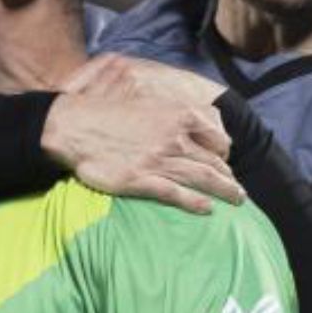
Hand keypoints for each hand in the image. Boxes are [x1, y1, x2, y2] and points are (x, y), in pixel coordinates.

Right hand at [43, 55, 242, 214]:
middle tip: (238, 189)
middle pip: (214, 161)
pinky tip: (207, 210)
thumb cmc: (105, 113)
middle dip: (229, 176)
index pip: (217, 136)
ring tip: (237, 200)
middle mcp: (174, 138)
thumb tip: (184, 124)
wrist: (73, 126)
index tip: (224, 160)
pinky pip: (177, 195)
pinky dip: (196, 203)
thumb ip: (169, 115)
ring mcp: (159, 160)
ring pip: (202, 179)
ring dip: (224, 191)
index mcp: (177, 115)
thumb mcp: (144, 102)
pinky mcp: (142, 181)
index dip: (224, 150)